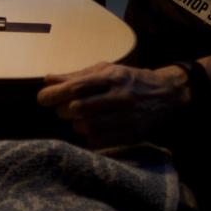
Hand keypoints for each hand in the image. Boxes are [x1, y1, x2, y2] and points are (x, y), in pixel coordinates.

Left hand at [37, 62, 189, 147]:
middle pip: (79, 108)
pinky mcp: (131, 134)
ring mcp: (126, 117)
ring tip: (79, 118)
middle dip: (64, 110)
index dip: (56, 94)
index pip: (77, 87)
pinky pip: (99, 140)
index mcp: (113, 77)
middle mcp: (120, 96)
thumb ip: (78, 75)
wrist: (168, 95)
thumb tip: (48, 79)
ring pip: (86, 126)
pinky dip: (89, 136)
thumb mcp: (108, 70)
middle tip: (63, 109)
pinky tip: (91, 129)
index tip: (42, 99)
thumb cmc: (131, 80)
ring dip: (76, 124)